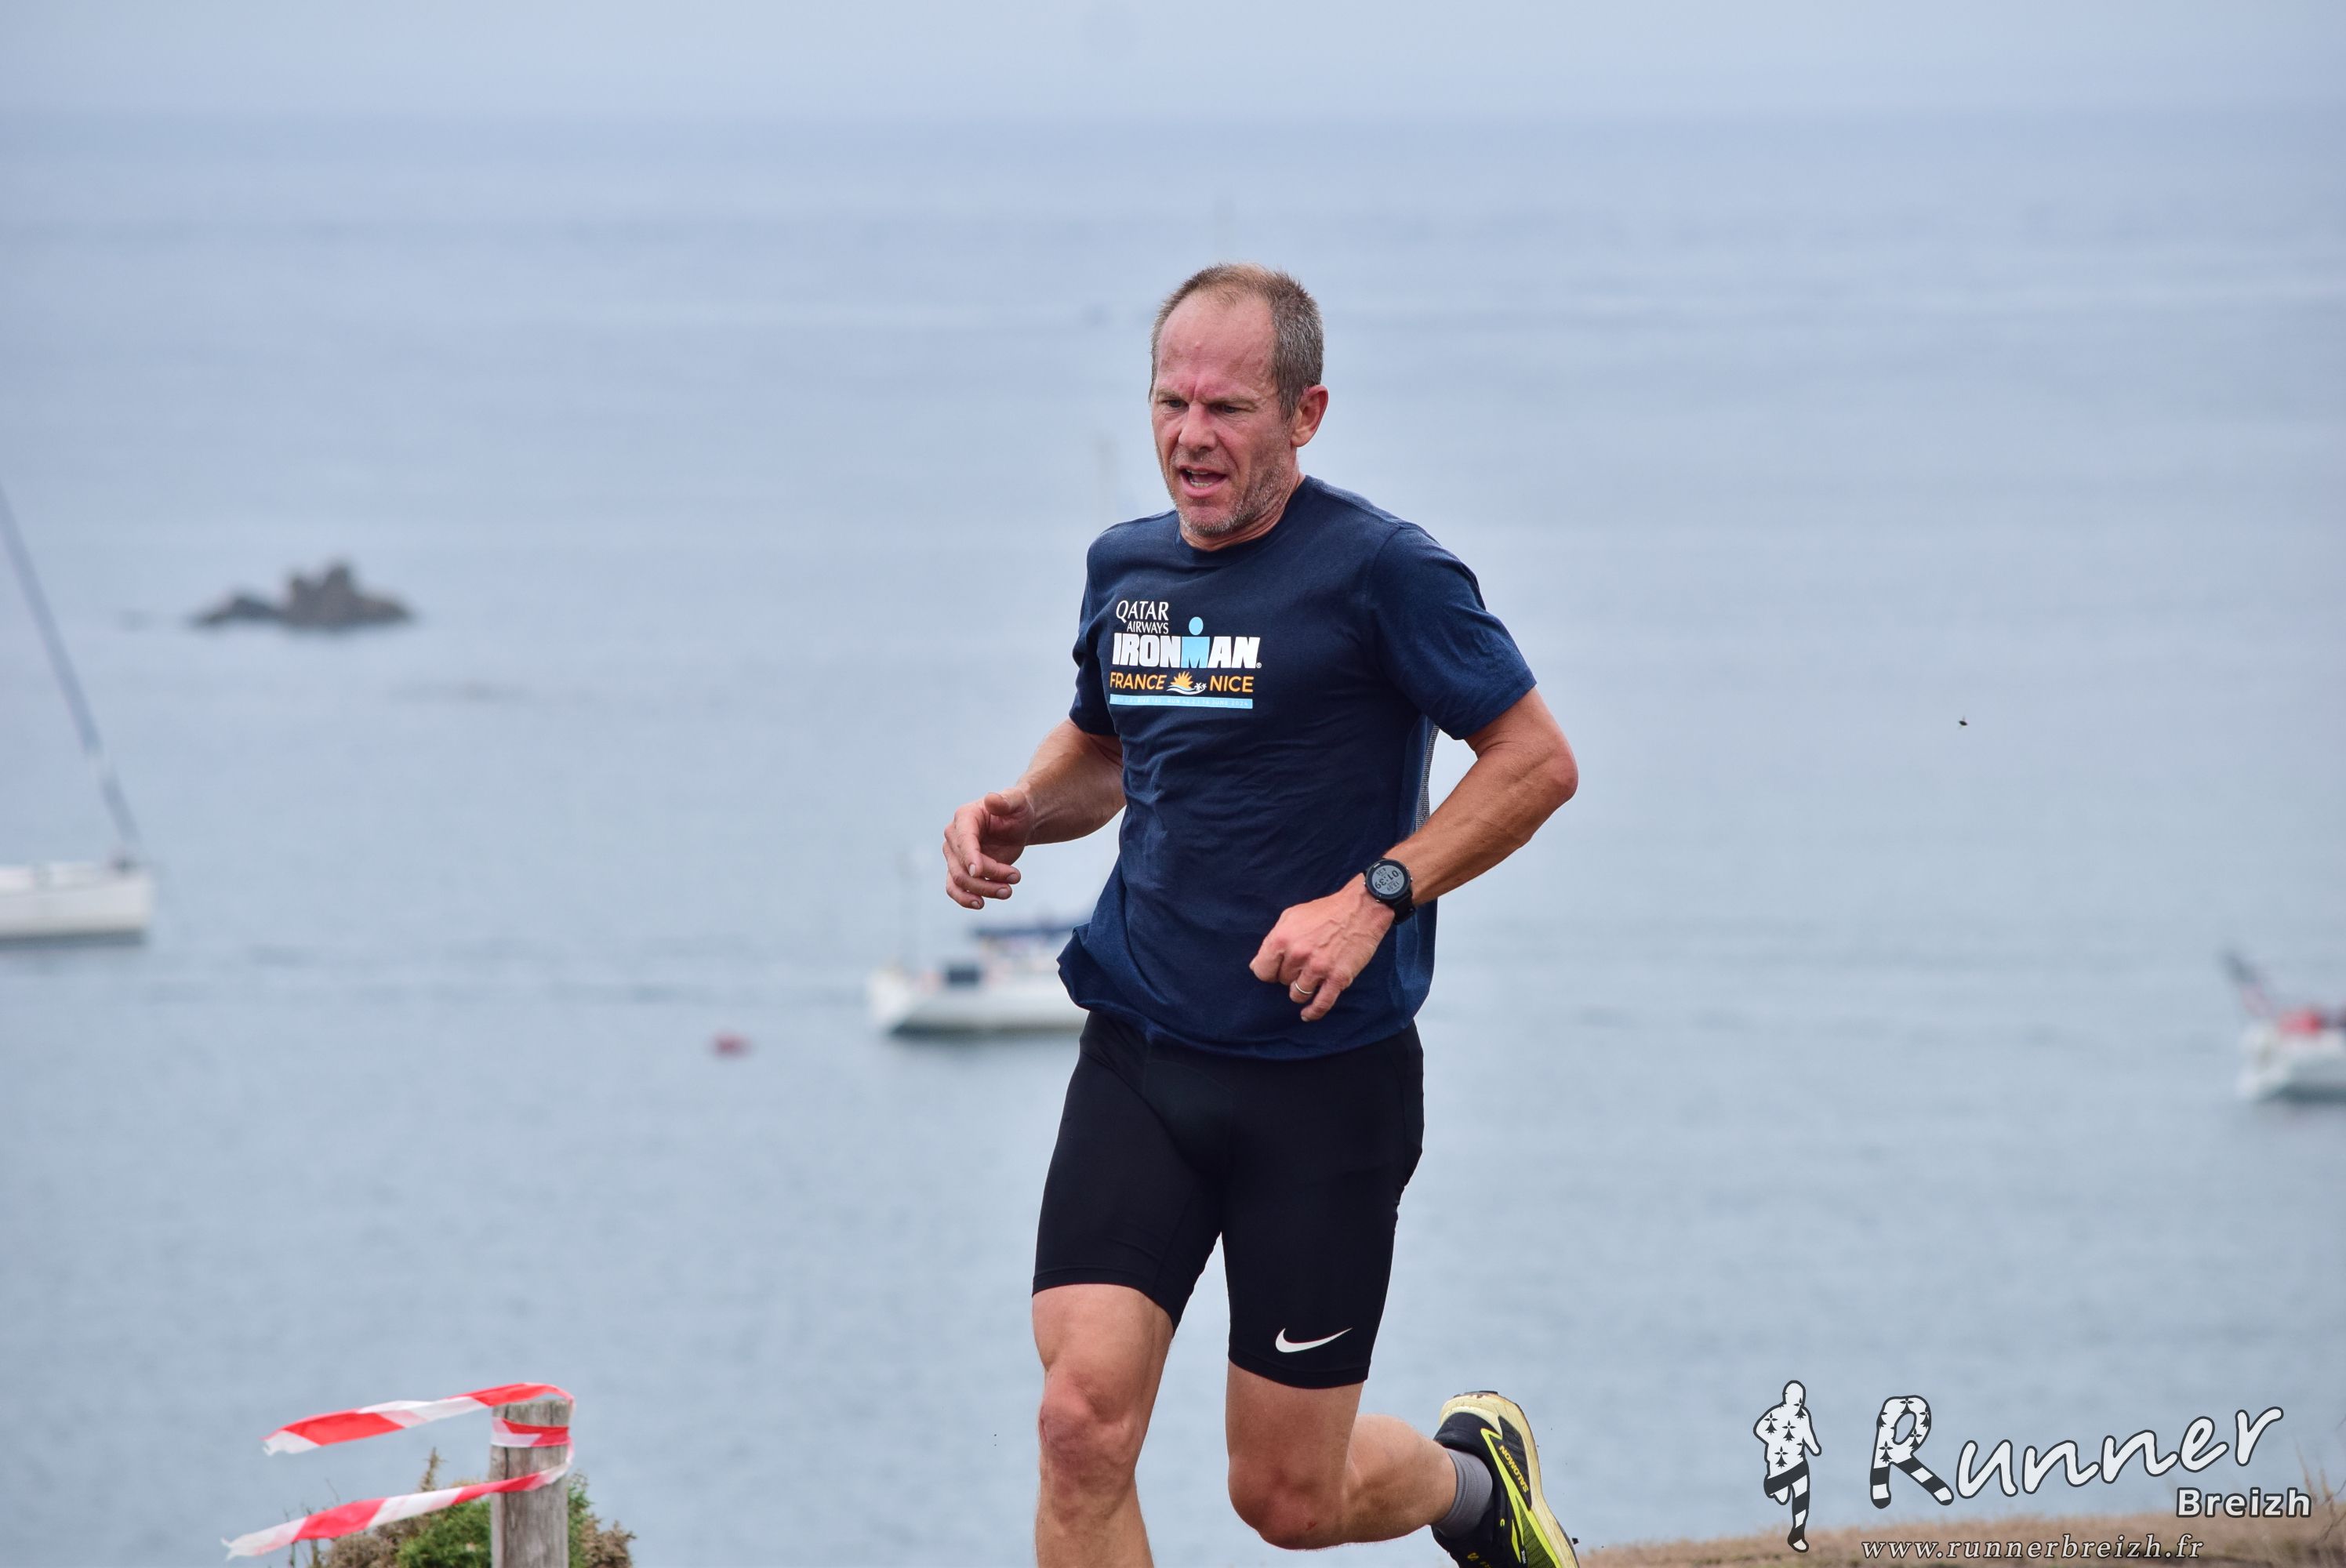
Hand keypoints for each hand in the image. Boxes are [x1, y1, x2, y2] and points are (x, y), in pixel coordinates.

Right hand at [942, 786, 1030, 908]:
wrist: (1017, 825)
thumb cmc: (1017, 810)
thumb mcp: (1017, 801)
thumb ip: (1005, 800)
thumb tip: (991, 799)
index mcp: (965, 817)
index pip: (963, 840)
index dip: (970, 856)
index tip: (979, 871)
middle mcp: (954, 837)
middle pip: (962, 865)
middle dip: (989, 876)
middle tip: (1016, 877)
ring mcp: (954, 856)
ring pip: (960, 881)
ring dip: (983, 890)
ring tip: (1008, 891)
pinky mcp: (960, 870)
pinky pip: (954, 889)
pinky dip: (965, 899)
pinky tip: (981, 904)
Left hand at [1248, 876, 1394, 1021]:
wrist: (1361, 910)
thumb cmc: (1325, 912)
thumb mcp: (1291, 917)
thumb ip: (1273, 940)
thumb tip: (1258, 965)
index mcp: (1283, 938)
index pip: (1263, 971)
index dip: (1269, 972)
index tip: (1276, 970)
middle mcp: (1298, 954)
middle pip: (1282, 981)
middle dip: (1290, 975)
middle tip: (1302, 964)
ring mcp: (1318, 968)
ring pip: (1297, 995)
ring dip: (1301, 990)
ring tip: (1309, 979)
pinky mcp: (1338, 978)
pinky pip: (1321, 1004)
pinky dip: (1312, 1012)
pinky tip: (1307, 1014)